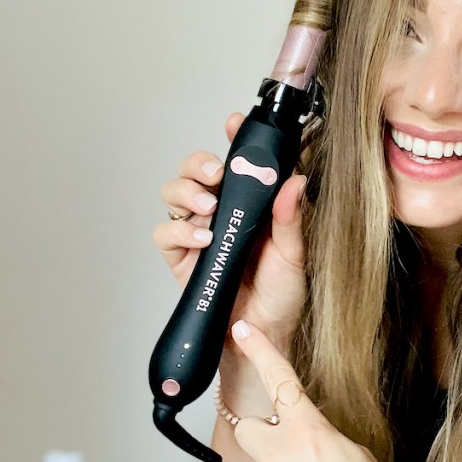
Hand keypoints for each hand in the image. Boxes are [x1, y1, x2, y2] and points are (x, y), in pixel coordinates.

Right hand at [151, 112, 307, 353]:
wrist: (261, 338)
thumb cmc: (280, 297)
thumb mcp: (293, 255)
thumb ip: (290, 219)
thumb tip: (295, 180)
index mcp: (251, 206)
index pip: (239, 164)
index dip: (233, 140)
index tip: (233, 123)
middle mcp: (223, 214)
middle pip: (196, 172)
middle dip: (199, 163)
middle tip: (214, 171)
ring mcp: (199, 234)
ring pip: (175, 195)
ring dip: (186, 192)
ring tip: (208, 207)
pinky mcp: (181, 258)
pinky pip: (166, 234)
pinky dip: (180, 232)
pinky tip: (202, 240)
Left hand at [230, 319, 441, 461]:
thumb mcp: (359, 457)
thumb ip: (321, 438)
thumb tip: (303, 439)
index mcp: (309, 434)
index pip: (278, 380)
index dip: (259, 350)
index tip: (242, 330)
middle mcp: (278, 458)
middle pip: (249, 429)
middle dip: (264, 434)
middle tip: (293, 455)